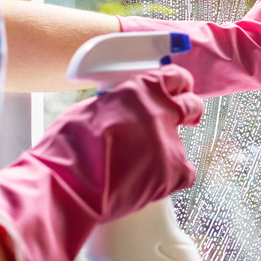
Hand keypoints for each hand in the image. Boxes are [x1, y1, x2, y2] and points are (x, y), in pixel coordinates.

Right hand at [0, 65, 202, 260]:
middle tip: (185, 119)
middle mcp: (161, 111)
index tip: (182, 90)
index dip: (180, 84)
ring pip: (183, 144)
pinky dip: (173, 178)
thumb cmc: (69, 146)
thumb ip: (118, 105)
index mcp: (141, 89)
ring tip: (143, 165)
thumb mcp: (91, 108)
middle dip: (189, 112)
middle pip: (192, 106)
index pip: (176, 77)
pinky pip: (186, 174)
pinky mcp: (173, 173)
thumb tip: (124, 111)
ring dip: (168, 151)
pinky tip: (154, 181)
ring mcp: (169, 142)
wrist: (68, 183)